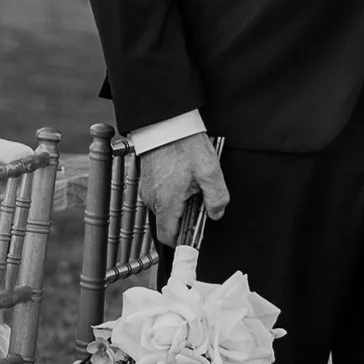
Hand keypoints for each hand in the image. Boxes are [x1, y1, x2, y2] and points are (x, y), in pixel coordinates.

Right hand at [139, 130, 228, 248]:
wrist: (166, 123)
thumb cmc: (186, 145)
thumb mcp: (210, 171)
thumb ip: (217, 198)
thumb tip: (216, 214)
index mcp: (167, 202)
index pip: (168, 237)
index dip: (183, 240)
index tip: (195, 234)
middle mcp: (152, 199)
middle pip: (168, 223)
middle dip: (184, 218)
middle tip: (199, 200)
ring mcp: (147, 190)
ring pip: (164, 210)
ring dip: (178, 205)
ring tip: (191, 185)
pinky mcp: (146, 181)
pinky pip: (159, 196)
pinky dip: (171, 194)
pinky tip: (182, 178)